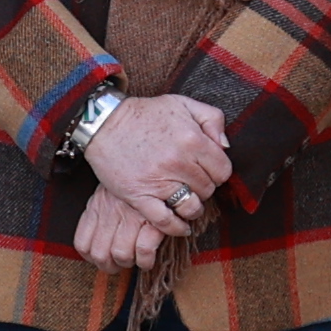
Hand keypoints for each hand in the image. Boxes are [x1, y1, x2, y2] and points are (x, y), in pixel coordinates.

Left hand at [70, 183, 178, 272]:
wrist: (157, 154)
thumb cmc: (135, 175)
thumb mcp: (109, 188)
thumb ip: (100, 210)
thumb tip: (95, 240)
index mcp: (97, 205)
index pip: (83, 244)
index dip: (93, 258)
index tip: (104, 259)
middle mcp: (111, 212)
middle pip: (100, 255)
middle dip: (111, 266)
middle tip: (122, 264)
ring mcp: (132, 216)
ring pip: (121, 254)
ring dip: (129, 263)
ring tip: (137, 259)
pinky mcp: (153, 220)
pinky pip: (144, 251)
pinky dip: (146, 260)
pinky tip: (149, 257)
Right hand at [80, 92, 232, 227]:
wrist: (105, 123)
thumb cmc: (145, 114)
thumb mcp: (183, 103)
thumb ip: (212, 119)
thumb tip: (225, 145)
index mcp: (193, 140)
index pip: (222, 171)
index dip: (217, 172)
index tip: (207, 170)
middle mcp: (179, 162)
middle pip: (207, 189)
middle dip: (203, 187)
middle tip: (192, 182)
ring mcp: (159, 181)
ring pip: (191, 207)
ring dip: (192, 208)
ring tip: (187, 202)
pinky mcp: (140, 196)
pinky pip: (165, 221)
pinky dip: (177, 227)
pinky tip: (181, 226)